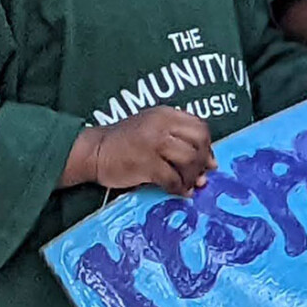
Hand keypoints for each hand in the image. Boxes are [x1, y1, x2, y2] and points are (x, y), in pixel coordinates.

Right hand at [80, 108, 214, 194]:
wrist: (95, 151)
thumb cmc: (125, 143)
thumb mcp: (152, 129)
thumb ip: (179, 140)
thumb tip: (211, 164)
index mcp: (165, 114)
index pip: (200, 127)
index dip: (207, 146)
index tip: (205, 160)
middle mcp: (162, 125)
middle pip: (199, 142)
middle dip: (203, 161)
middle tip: (198, 174)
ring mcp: (153, 143)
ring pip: (190, 160)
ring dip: (192, 176)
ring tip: (186, 184)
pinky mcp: (146, 164)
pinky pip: (173, 179)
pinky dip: (179, 188)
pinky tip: (178, 191)